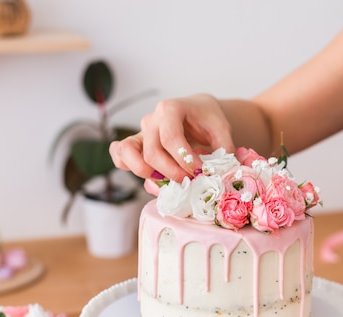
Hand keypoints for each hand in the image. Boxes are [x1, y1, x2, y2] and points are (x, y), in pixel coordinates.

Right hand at [109, 94, 235, 194]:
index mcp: (170, 109)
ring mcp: (141, 132)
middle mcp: (151, 120)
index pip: (171, 138)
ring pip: (128, 153)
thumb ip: (222, 149)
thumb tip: (216, 172)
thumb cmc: (207, 119)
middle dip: (171, 173)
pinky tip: (151, 178)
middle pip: (151, 152)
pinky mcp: (136, 144)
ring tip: (168, 181)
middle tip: (190, 181)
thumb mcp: (221, 129)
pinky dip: (129, 167)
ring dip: (147, 174)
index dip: (185, 160)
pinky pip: (120, 155)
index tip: (200, 172)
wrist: (197, 111)